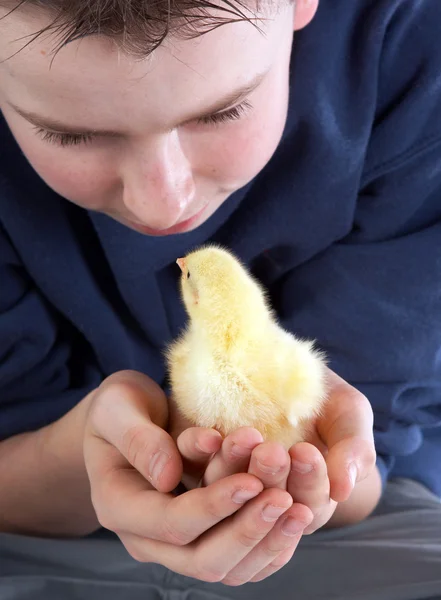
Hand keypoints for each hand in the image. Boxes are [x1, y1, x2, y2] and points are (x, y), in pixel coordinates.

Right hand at [83, 371, 311, 583]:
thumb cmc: (120, 408)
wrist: (126, 421)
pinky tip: (297, 515)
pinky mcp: (201, 536)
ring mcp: (175, 543)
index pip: (171, 523)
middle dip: (246, 529)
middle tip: (284, 498)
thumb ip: (138, 439)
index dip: (214, 506)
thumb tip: (168, 476)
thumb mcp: (117, 407)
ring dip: (265, 541)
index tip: (252, 481)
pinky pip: (239, 558)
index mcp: (119, 506)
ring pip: (226, 566)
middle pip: (202, 558)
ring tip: (299, 509)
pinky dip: (269, 543)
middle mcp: (147, 537)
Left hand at [179, 366, 376, 534]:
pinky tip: (206, 436)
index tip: (307, 452)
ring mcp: (227, 476)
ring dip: (232, 465)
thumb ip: (354, 450)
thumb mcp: (348, 414)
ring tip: (243, 438)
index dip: (309, 480)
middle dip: (269, 475)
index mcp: (304, 495)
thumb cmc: (322, 396)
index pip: (308, 501)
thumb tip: (344, 489)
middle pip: (264, 500)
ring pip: (224, 487)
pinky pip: (191, 459)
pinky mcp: (197, 454)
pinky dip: (196, 449)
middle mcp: (263, 494)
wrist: (281, 365)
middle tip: (271, 451)